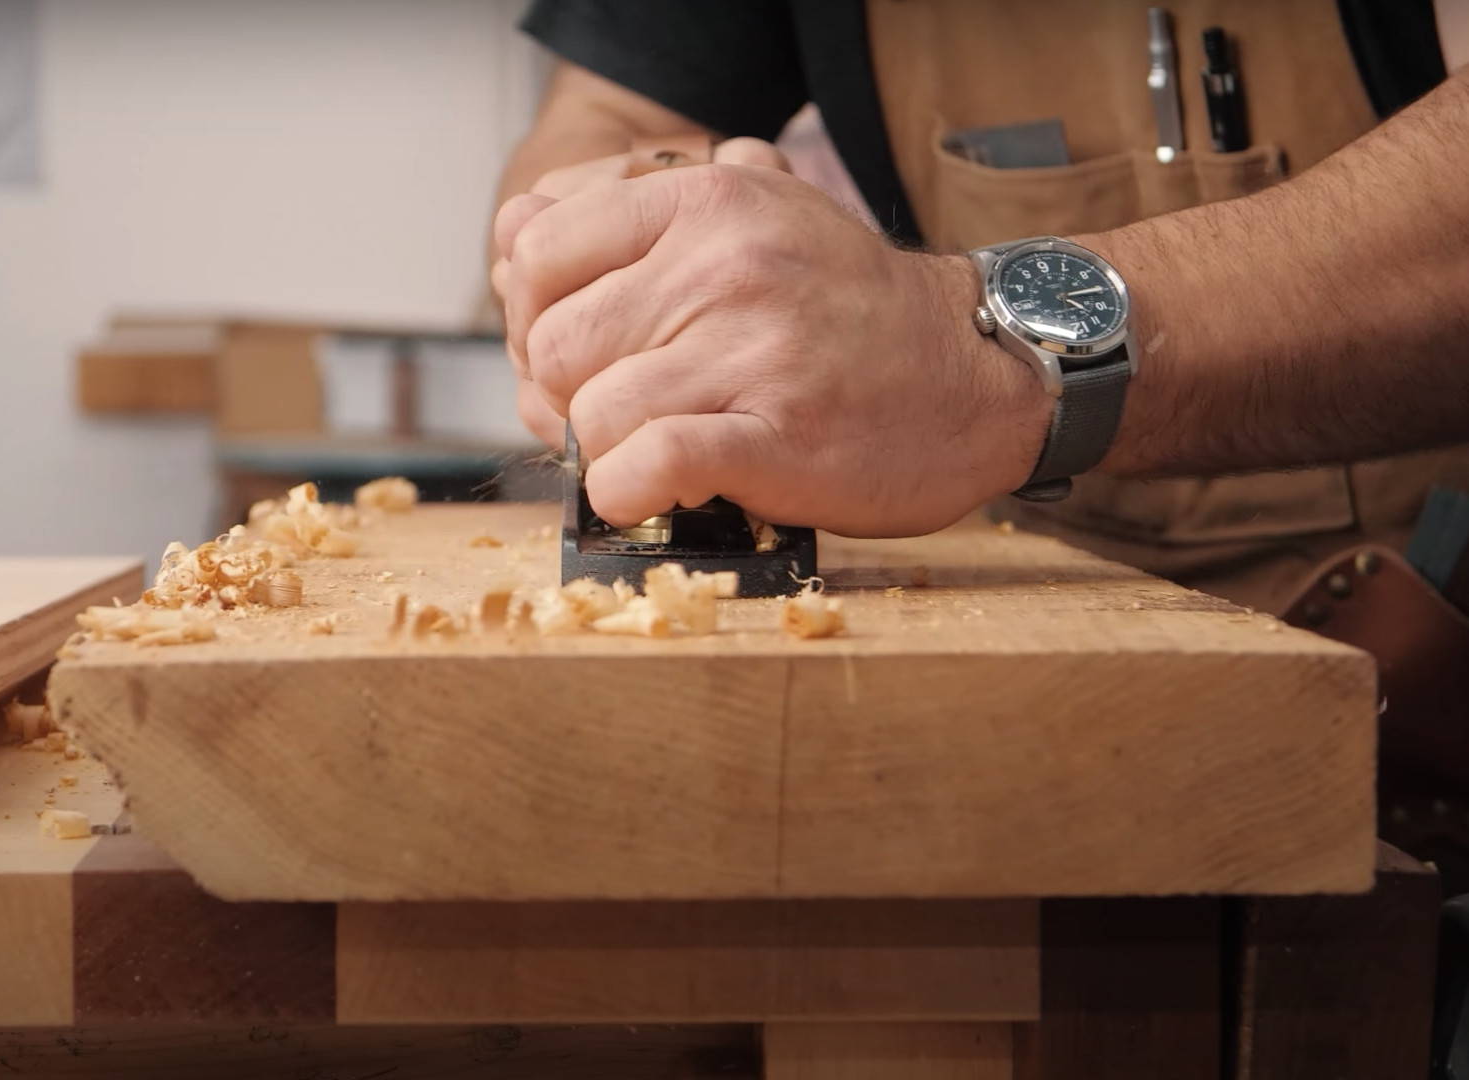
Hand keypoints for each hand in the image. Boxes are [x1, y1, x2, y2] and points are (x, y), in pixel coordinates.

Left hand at [494, 163, 1052, 536]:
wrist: (975, 376)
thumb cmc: (844, 310)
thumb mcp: (753, 218)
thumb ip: (636, 218)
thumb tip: (513, 237)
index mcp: (708, 201)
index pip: (536, 250)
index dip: (535, 318)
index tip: (577, 355)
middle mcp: (726, 264)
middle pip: (552, 347)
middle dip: (566, 396)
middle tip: (617, 416)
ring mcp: (754, 351)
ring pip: (591, 415)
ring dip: (607, 454)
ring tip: (658, 451)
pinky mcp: (779, 437)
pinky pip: (648, 467)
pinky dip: (628, 494)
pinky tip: (653, 493)